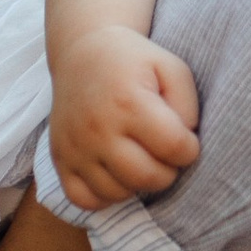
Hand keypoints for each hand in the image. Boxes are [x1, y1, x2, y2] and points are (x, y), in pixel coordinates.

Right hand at [49, 27, 200, 207]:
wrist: (82, 52)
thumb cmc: (133, 61)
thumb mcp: (172, 67)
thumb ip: (187, 106)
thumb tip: (184, 143)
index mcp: (129, 102)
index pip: (175, 148)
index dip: (190, 149)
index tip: (185, 139)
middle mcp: (98, 128)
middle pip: (147, 177)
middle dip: (168, 171)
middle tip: (164, 153)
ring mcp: (75, 147)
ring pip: (118, 193)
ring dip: (138, 184)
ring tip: (140, 160)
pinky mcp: (60, 158)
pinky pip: (83, 199)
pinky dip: (104, 196)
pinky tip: (115, 174)